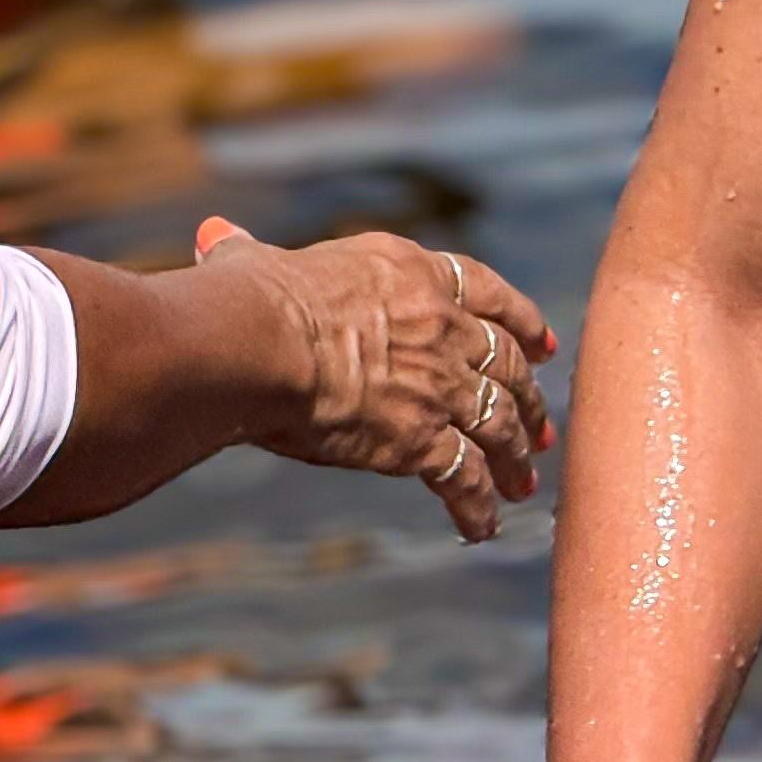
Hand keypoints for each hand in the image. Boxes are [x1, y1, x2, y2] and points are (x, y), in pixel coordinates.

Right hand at [191, 215, 556, 541]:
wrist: (254, 344)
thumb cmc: (247, 298)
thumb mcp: (258, 261)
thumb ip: (249, 249)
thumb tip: (216, 234)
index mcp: (412, 276)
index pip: (489, 294)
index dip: (523, 321)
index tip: (544, 343)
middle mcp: (441, 327)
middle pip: (507, 365)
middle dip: (528, 399)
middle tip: (541, 428)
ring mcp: (437, 385)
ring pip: (499, 424)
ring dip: (515, 457)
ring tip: (524, 484)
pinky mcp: (419, 440)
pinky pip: (463, 478)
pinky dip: (477, 505)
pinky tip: (481, 527)